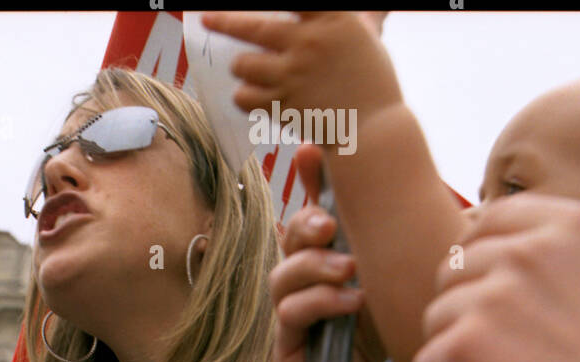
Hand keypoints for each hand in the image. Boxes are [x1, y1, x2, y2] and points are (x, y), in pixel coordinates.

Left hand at [201, 11, 402, 132]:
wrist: (373, 130)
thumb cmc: (372, 83)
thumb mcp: (365, 38)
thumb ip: (349, 20)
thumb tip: (352, 11)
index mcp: (334, 19)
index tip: (245, 0)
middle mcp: (310, 42)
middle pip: (255, 26)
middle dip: (225, 22)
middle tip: (207, 18)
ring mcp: (294, 74)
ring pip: (244, 64)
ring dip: (240, 67)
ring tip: (245, 68)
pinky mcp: (284, 104)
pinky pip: (246, 97)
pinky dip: (243, 95)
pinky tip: (249, 94)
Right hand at [271, 147, 421, 361]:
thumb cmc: (402, 354)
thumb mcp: (406, 287)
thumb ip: (402, 247)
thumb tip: (424, 191)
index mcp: (331, 267)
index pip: (312, 216)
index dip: (308, 183)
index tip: (312, 153)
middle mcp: (306, 291)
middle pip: (288, 241)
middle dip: (306, 223)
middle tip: (331, 223)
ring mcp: (292, 324)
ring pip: (282, 277)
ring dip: (313, 265)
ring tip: (349, 268)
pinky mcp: (288, 356)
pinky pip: (289, 317)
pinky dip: (319, 303)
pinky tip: (351, 302)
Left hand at [412, 193, 579, 361]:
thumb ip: (562, 261)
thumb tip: (497, 252)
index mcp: (579, 226)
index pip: (492, 219)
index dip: (479, 260)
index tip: (490, 300)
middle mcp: (534, 250)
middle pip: (454, 270)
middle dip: (466, 313)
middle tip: (510, 356)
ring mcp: (495, 295)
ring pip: (436, 318)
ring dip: (458, 354)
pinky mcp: (464, 346)